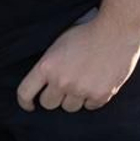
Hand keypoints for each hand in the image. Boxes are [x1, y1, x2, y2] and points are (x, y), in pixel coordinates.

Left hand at [16, 11, 139, 112]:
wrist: (115, 33)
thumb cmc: (85, 34)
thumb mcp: (57, 45)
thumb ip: (48, 65)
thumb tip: (43, 83)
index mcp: (46, 66)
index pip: (25, 92)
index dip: (24, 102)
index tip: (29, 105)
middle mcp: (62, 81)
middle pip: (48, 104)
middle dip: (52, 97)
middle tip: (61, 88)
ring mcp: (81, 90)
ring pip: (69, 108)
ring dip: (72, 99)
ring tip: (80, 83)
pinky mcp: (101, 96)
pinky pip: (89, 107)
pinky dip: (90, 99)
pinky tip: (94, 84)